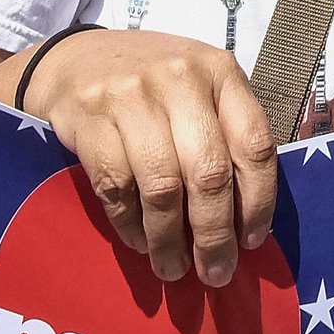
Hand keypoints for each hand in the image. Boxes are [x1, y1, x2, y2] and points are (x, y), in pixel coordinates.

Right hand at [26, 28, 276, 287]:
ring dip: (169, 239)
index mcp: (221, 72)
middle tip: (215, 273)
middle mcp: (181, 80)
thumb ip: (223, 134)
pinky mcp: (89, 118)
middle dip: (214, 233)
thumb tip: (244, 218)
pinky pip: (116, 187)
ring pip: (162, 186)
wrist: (75, 60)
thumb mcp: (198, 89)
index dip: (258, 200)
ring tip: (173, 269)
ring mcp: (132, 97)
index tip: (253, 241)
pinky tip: (140, 243)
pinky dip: (130, 224)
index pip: (255, 144)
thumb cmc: (152, 85)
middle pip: (209, 172)